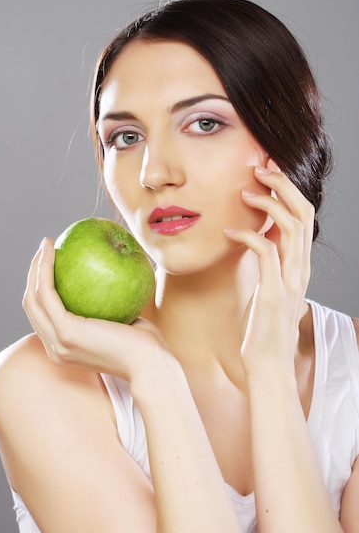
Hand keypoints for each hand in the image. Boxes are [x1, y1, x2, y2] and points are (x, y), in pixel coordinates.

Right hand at [22, 237, 166, 379]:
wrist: (152, 363)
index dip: (41, 287)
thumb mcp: (121, 322)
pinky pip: (47, 293)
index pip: (44, 316)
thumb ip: (108, 305)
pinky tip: (53, 249)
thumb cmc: (146, 344)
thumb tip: (107, 274)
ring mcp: (58, 343)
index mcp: (64, 348)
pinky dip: (45, 269)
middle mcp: (56, 349)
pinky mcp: (66, 332)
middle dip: (33, 274)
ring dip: (36, 267)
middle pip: (32, 305)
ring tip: (47, 244)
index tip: (53, 262)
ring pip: (33, 298)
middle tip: (46, 248)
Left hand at [224, 159, 314, 373]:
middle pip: (303, 212)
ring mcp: (290, 280)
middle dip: (283, 185)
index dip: (289, 189)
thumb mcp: (270, 289)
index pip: (304, 215)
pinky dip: (248, 237)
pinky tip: (229, 233)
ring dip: (268, 205)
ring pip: (291, 227)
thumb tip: (258, 237)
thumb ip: (271, 263)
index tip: (268, 170)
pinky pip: (266, 253)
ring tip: (244, 194)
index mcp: (300, 265)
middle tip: (259, 168)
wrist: (269, 364)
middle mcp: (301, 268)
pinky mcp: (274, 292)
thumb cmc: (264, 327)